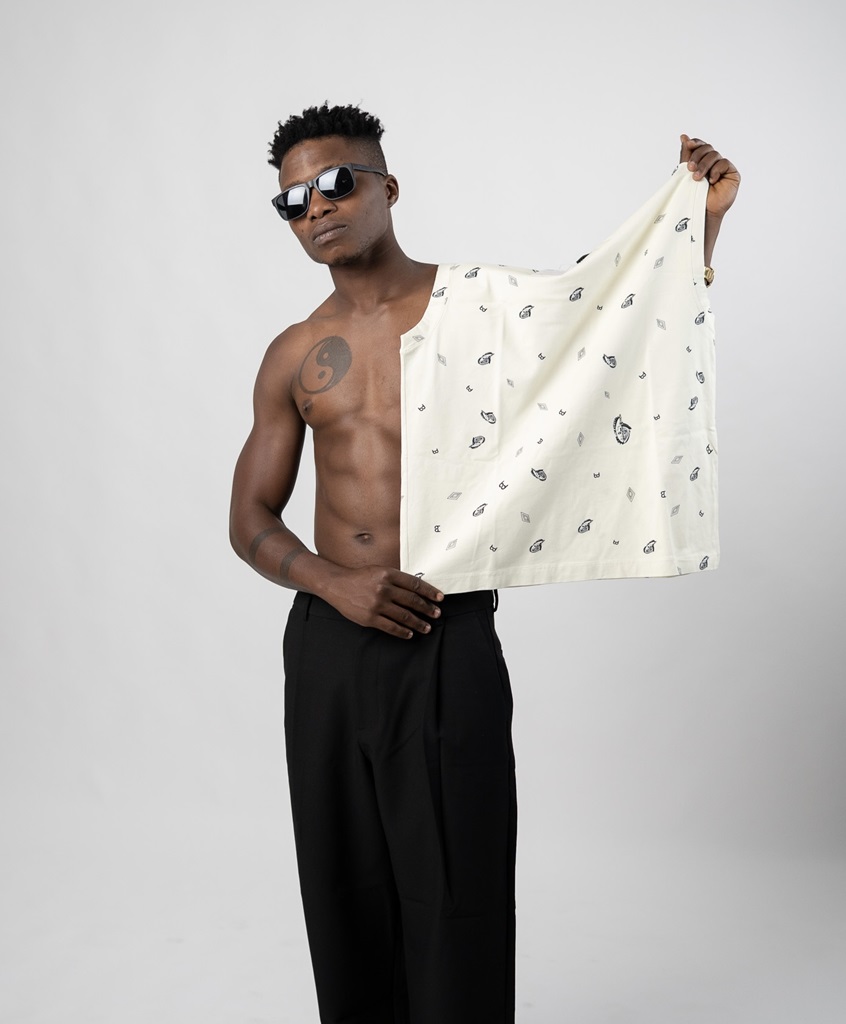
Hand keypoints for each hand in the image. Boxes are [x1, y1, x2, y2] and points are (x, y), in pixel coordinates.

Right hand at [322, 565, 443, 638]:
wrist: (337, 584)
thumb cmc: (360, 577)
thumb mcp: (378, 570)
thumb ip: (395, 579)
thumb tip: (417, 589)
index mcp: (388, 574)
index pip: (415, 584)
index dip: (429, 592)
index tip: (439, 598)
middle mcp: (384, 589)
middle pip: (412, 601)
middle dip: (427, 608)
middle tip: (436, 614)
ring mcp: (377, 604)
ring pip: (404, 616)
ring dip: (418, 623)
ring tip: (427, 627)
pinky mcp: (370, 618)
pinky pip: (391, 627)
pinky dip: (403, 631)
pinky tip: (410, 633)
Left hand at [679, 134, 740, 219]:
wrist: (702, 211)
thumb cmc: (693, 195)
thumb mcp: (687, 173)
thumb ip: (686, 155)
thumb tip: (683, 136)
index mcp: (702, 161)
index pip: (700, 145)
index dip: (695, 143)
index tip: (687, 144)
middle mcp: (713, 162)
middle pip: (707, 148)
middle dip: (697, 156)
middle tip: (690, 168)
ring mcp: (723, 167)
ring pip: (714, 155)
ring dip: (704, 165)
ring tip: (697, 178)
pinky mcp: (732, 173)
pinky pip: (724, 163)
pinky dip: (716, 170)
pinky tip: (712, 181)